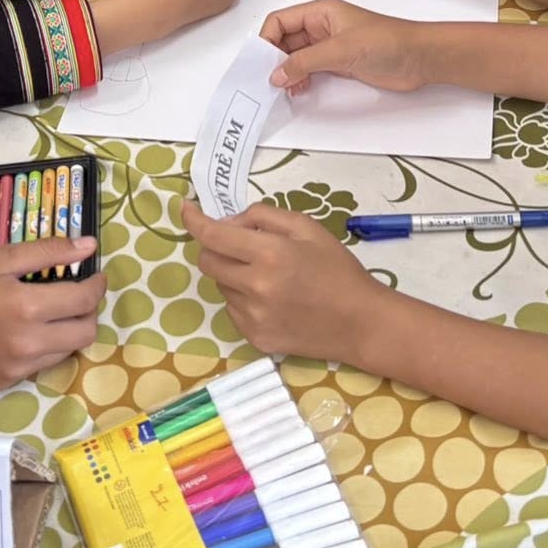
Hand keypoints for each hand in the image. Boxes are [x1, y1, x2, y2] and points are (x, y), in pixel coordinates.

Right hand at [0, 236, 103, 388]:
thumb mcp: (0, 258)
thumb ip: (48, 252)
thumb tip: (89, 246)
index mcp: (27, 307)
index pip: (84, 301)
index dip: (96, 286)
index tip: (94, 276)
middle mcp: (28, 344)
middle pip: (85, 333)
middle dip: (88, 312)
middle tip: (75, 295)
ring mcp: (17, 369)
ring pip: (66, 351)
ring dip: (67, 331)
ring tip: (47, 312)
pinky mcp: (6, 382)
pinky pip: (40, 365)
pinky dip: (41, 347)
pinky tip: (20, 332)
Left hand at [182, 200, 386, 360]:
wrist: (361, 322)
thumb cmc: (337, 270)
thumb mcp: (307, 228)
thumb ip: (263, 217)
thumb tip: (229, 223)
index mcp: (269, 255)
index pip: (213, 236)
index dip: (193, 220)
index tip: (187, 208)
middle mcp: (255, 287)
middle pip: (207, 262)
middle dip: (215, 247)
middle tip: (241, 246)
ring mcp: (253, 317)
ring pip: (221, 286)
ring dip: (233, 275)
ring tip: (269, 277)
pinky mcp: (255, 338)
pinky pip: (233, 311)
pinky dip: (243, 299)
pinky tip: (273, 300)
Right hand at [260, 0, 436, 92]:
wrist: (419, 58)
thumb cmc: (387, 41)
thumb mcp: (340, 49)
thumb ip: (305, 62)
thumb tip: (277, 74)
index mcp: (320, 12)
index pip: (280, 21)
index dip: (266, 40)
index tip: (261, 63)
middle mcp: (321, 27)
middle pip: (285, 40)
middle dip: (274, 59)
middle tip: (269, 80)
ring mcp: (330, 46)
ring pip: (296, 57)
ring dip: (287, 72)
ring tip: (286, 89)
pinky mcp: (339, 63)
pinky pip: (310, 70)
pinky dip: (300, 79)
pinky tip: (300, 90)